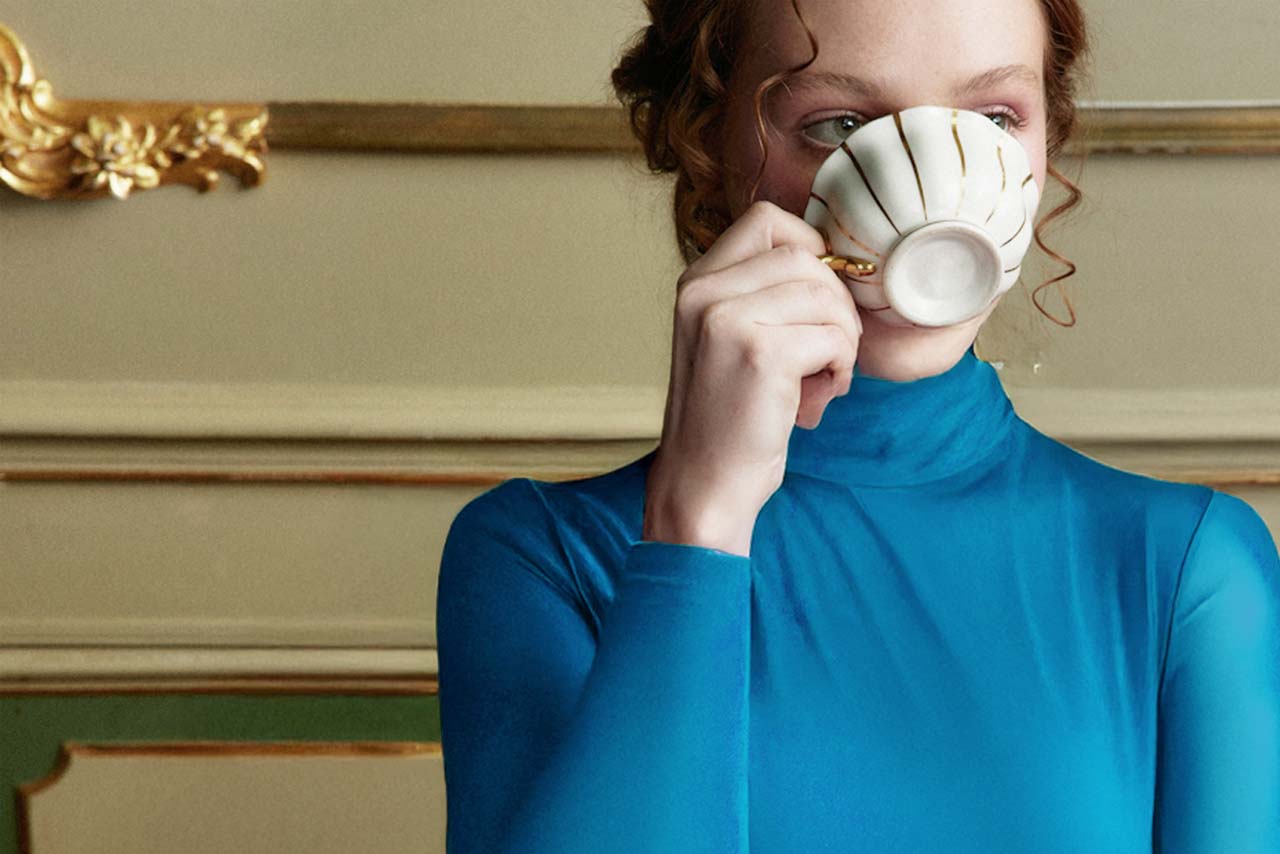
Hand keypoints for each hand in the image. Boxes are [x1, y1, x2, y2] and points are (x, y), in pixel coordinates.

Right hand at [643, 201, 862, 556]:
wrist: (705, 484)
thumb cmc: (731, 415)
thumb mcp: (731, 337)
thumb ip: (763, 292)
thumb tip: (834, 256)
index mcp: (696, 281)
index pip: (769, 220)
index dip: (810, 252)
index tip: (817, 302)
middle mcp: (703, 291)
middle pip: (806, 258)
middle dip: (836, 305)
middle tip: (828, 352)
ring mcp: (726, 318)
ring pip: (827, 296)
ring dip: (842, 340)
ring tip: (822, 376)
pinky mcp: (758, 352)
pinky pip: (835, 337)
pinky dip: (842, 368)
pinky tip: (820, 394)